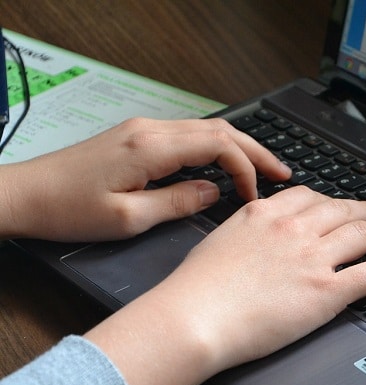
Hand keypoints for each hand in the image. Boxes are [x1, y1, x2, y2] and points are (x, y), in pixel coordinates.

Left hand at [0, 117, 290, 241]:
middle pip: (220, 130)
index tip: (255, 197)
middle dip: (256, 151)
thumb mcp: (128, 218)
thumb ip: (178, 202)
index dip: (246, 169)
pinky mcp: (137, 138)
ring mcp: (143, 130)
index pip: (218, 146)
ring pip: (207, 129)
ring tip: (264, 170)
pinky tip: (225, 166)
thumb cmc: (67, 209)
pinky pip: (189, 136)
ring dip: (238, 148)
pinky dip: (216, 150)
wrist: (25, 195)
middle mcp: (150, 129)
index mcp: (151, 146)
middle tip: (284, 173)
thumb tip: (214, 192)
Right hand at [86, 186, 365, 384]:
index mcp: (265, 214)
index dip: (332, 201)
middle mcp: (294, 229)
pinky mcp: (327, 291)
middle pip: (342, 211)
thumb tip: (255, 236)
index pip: (309, 198)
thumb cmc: (195, 289)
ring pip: (364, 235)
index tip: (341, 204)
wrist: (194, 316)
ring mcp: (313, 258)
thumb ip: (245, 233)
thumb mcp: (218, 242)